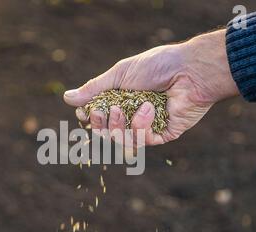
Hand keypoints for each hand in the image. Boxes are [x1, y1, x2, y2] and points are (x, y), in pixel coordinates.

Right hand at [63, 30, 239, 145]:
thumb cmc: (156, 66)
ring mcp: (148, 126)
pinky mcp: (162, 134)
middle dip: (101, 124)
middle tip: (101, 112)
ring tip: (121, 109)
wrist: (189, 70)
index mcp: (122, 99)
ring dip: (117, 126)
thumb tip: (66, 97)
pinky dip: (141, 126)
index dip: (89, 118)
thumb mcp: (119, 74)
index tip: (83, 112)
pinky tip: (149, 108)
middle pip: (107, 132)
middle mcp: (133, 114)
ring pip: (122, 141)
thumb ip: (94, 88)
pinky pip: (143, 141)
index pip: (99, 116)